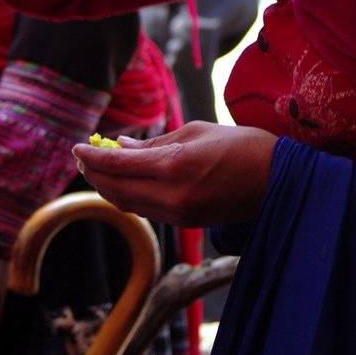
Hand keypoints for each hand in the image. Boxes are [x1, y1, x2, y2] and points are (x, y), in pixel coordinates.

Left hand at [71, 121, 276, 227]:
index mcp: (176, 165)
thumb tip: (121, 148)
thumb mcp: (198, 131)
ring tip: (100, 169)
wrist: (279, 181)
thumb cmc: (243, 145)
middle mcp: (172, 195)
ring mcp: (178, 213)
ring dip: (110, 187)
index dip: (92, 157)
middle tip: (84, 158)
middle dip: (95, 174)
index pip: (118, 165)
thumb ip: (156, 143)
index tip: (76, 148)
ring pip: (128, 204)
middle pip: (116, 190)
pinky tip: (128, 182)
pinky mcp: (186, 222)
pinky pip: (146, 210)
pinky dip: (130, 196)